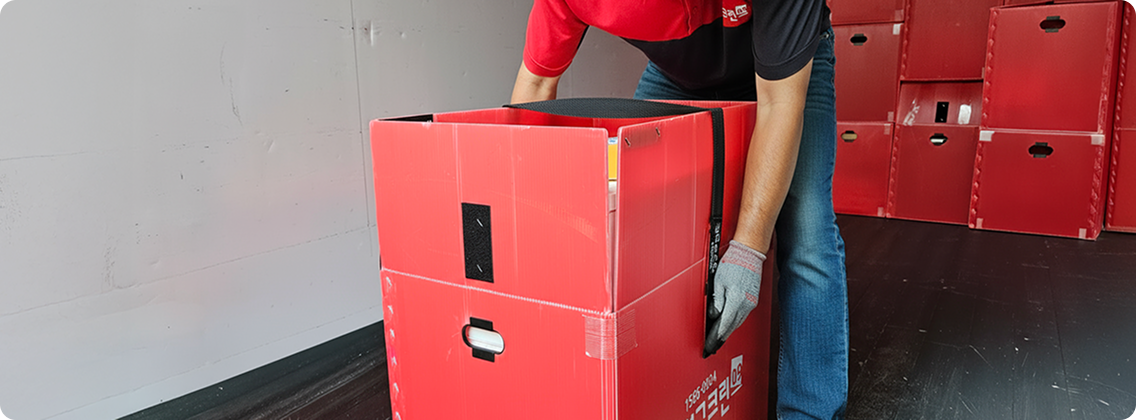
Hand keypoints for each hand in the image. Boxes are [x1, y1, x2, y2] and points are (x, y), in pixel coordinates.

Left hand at [705, 240, 765, 355]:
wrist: (749, 254)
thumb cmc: (732, 263)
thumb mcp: (718, 282)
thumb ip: (716, 301)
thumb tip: (713, 316)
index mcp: (735, 300)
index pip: (723, 325)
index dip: (715, 337)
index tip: (710, 345)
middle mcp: (745, 304)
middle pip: (731, 327)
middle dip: (721, 338)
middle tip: (712, 347)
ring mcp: (751, 303)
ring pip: (737, 323)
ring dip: (728, 332)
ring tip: (719, 340)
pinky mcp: (753, 300)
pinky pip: (742, 316)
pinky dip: (734, 323)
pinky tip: (729, 326)